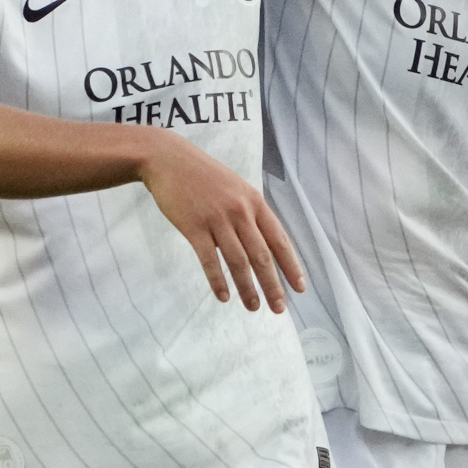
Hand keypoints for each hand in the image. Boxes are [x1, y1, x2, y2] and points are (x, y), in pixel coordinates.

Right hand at [138, 137, 307, 311]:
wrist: (168, 159)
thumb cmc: (204, 176)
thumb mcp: (237, 188)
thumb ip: (251, 213)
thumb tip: (264, 243)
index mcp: (255, 203)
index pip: (279, 240)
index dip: (291, 266)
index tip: (300, 288)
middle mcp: (240, 212)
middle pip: (262, 256)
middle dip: (273, 285)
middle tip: (279, 308)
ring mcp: (217, 219)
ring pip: (238, 261)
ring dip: (247, 288)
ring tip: (253, 307)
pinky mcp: (194, 226)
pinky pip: (209, 260)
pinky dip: (218, 280)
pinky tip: (224, 297)